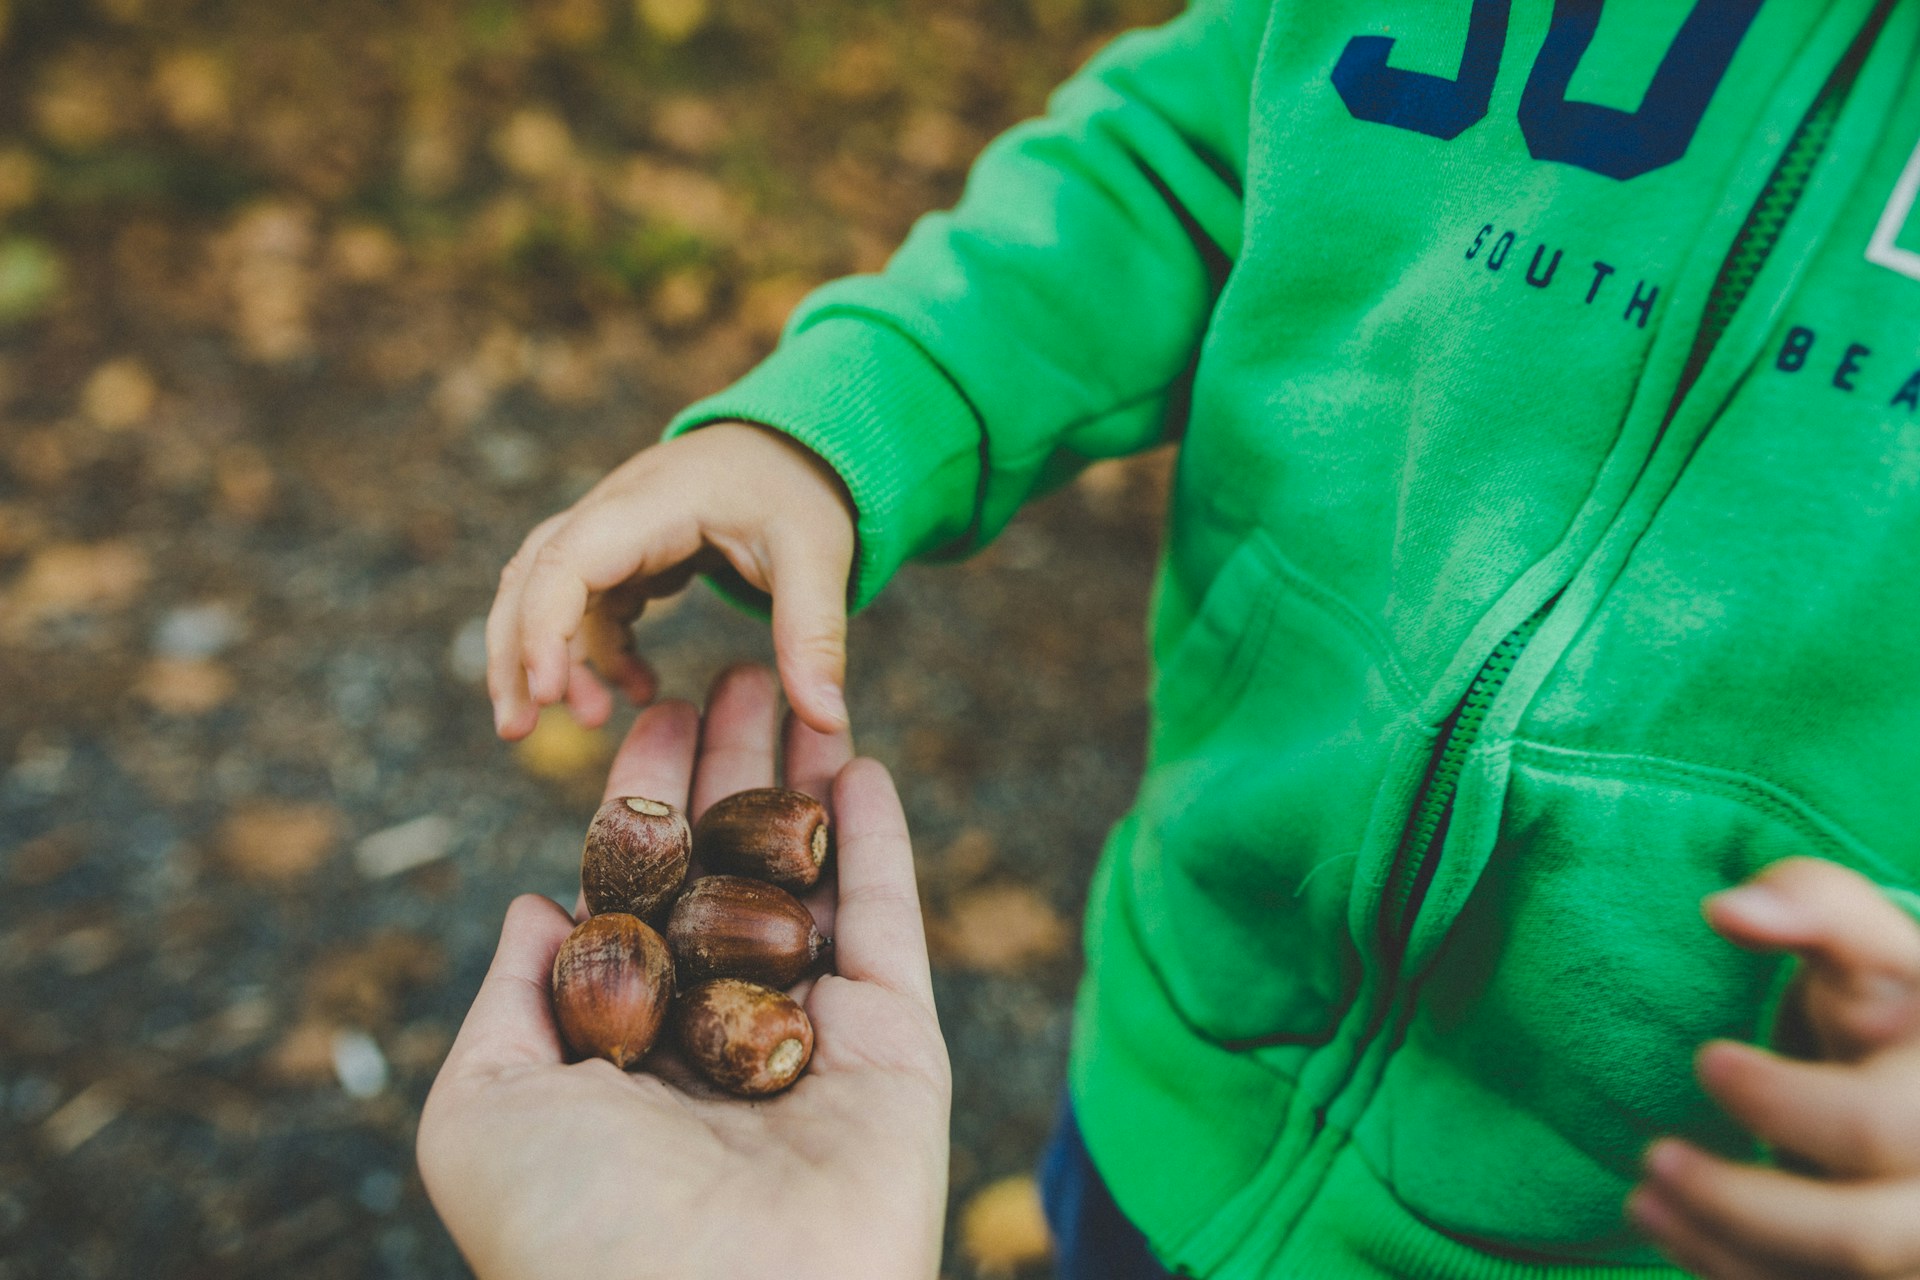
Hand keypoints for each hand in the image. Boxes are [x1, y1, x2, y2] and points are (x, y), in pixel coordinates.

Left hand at [419, 666, 950, 1279]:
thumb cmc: (570, 1228)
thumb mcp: (481, 1111)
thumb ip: (507, 1000)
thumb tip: (532, 902)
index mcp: (626, 1043)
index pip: (642, 890)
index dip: (647, 796)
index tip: (658, 711)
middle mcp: (720, 1030)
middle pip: (731, 868)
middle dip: (734, 768)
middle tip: (739, 668)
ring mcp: (812, 1036)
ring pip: (811, 880)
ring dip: (807, 782)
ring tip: (804, 685)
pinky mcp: (894, 1047)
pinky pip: (887, 925)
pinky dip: (880, 842)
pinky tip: (863, 763)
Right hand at [486, 422, 857, 739]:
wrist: (798, 443)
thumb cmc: (802, 491)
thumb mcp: (819, 558)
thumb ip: (815, 635)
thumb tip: (827, 721)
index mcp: (655, 502)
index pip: (568, 560)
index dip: (545, 627)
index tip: (550, 696)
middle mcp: (615, 508)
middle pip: (531, 576)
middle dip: (516, 654)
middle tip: (518, 731)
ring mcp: (613, 529)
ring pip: (545, 591)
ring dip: (547, 658)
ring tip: (581, 722)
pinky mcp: (625, 551)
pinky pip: (588, 605)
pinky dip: (598, 652)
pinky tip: (638, 691)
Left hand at [1629, 857, 1919, 1277]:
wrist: (1914, 1078)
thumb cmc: (1882, 995)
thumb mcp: (1861, 939)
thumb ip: (1806, 904)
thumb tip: (1726, 910)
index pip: (1876, 1127)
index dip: (1782, 1103)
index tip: (1705, 1058)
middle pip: (1862, 1239)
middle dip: (1742, 1206)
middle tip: (1653, 1157)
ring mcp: (1917, 1244)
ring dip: (1720, 1249)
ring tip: (1641, 1195)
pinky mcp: (1882, 1272)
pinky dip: (1726, 1274)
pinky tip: (1665, 1224)